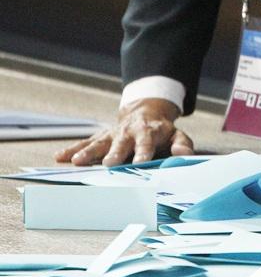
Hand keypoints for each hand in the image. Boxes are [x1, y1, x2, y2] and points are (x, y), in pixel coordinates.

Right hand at [54, 98, 193, 166]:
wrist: (145, 112)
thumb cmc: (161, 131)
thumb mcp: (176, 134)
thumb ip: (182, 144)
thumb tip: (185, 155)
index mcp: (149, 132)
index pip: (147, 142)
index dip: (144, 152)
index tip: (141, 163)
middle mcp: (129, 132)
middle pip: (122, 142)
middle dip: (116, 152)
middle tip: (109, 163)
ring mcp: (113, 134)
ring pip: (100, 142)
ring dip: (89, 152)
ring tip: (77, 162)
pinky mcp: (101, 136)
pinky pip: (86, 143)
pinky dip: (73, 150)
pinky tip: (60, 157)